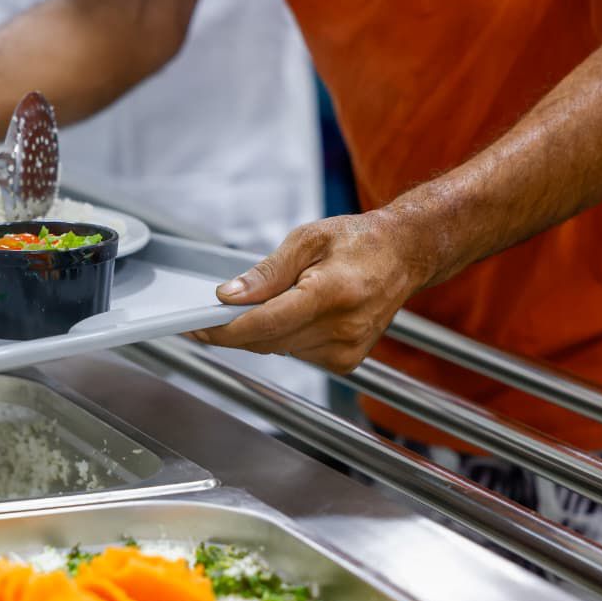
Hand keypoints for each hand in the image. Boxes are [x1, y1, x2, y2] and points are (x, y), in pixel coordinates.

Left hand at [192, 211, 436, 372]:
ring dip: (262, 331)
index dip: (224, 328)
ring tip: (274, 300)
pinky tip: (297, 313)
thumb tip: (229, 295)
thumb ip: (266, 272)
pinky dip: (285, 336)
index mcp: (331, 293)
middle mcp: (342, 328)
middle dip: (234, 329)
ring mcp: (347, 349)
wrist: (405, 255)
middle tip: (212, 312)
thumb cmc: (359, 241)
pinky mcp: (347, 361)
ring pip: (278, 349)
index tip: (196, 327)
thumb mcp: (307, 239)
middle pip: (266, 341)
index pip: (264, 323)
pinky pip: (296, 353)